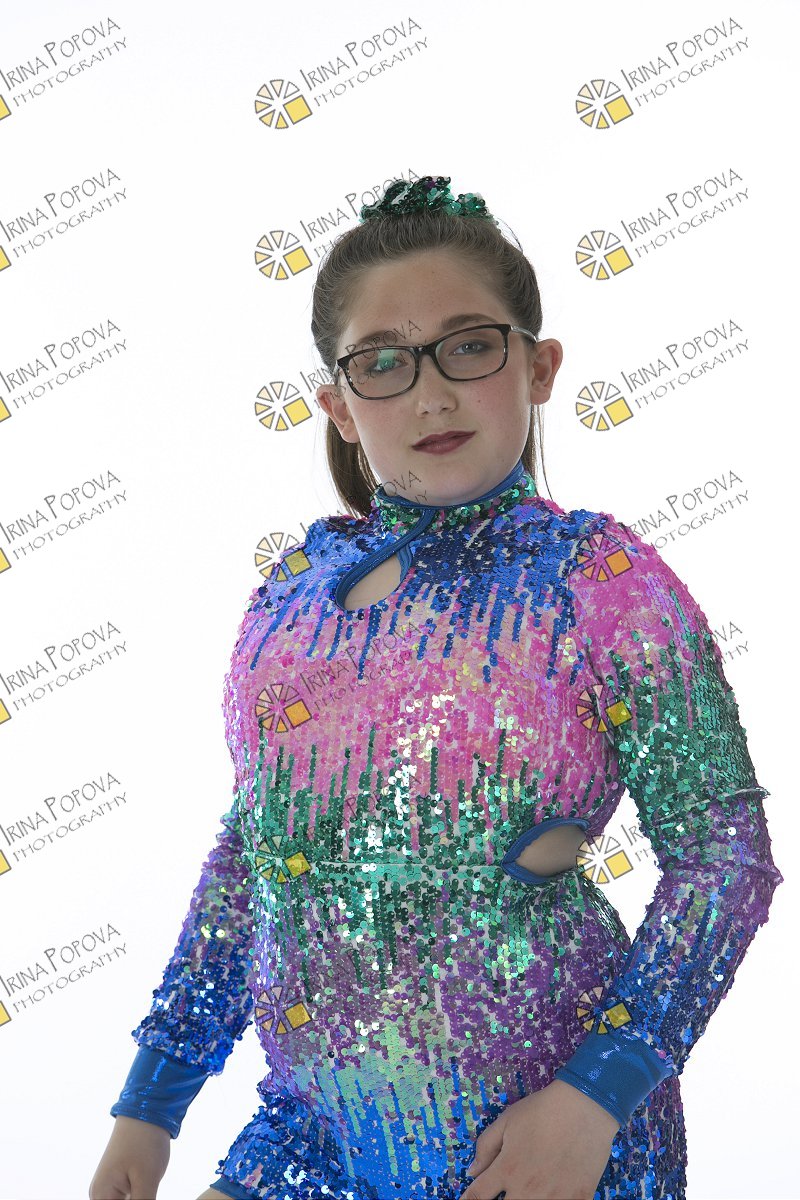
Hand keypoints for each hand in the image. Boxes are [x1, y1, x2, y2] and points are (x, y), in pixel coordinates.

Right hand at [89, 1115, 170, 1199]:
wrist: (145, 1110)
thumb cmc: (144, 1143)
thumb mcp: (147, 1181)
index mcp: (101, 1196)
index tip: (145, 1197)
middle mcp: (99, 1194)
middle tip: (149, 1193)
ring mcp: (107, 1187)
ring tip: (148, 1188)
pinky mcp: (117, 1182)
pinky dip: (137, 1198)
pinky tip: (148, 1193)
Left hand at [459, 1078, 618, 1199]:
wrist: (585, 1107)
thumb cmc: (542, 1110)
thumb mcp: (507, 1120)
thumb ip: (486, 1147)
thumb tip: (473, 1171)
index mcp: (507, 1170)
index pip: (478, 1196)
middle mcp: (526, 1190)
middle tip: (503, 1194)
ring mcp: (553, 1198)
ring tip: (524, 1194)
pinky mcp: (577, 1199)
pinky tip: (551, 1196)